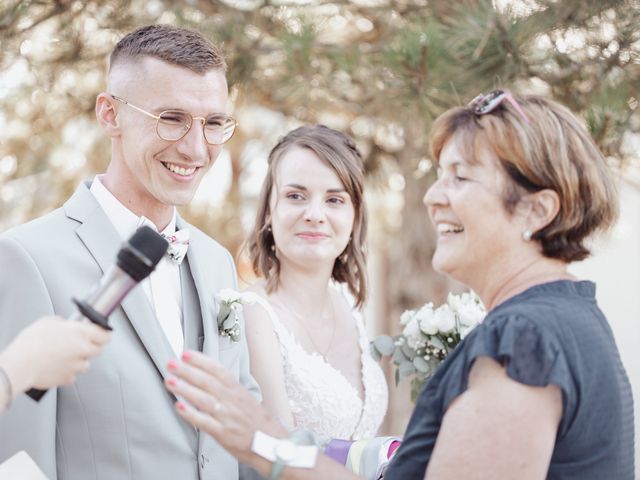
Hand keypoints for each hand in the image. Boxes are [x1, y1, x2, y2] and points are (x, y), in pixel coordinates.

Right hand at [0, 316, 111, 395]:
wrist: (21, 364)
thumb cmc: (32, 342)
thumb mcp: (49, 322)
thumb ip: (64, 323)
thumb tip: (66, 325)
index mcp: (81, 332)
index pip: (105, 335)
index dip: (104, 335)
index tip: (102, 335)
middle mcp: (83, 349)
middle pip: (97, 350)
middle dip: (89, 347)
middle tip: (77, 345)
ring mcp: (77, 365)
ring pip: (85, 364)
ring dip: (78, 360)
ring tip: (62, 357)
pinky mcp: (69, 378)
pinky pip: (72, 375)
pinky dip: (66, 372)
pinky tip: (55, 367)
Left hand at [165, 351, 286, 470]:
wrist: (272, 443)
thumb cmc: (257, 422)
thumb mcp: (246, 399)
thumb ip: (228, 389)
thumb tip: (209, 378)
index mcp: (237, 390)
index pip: (217, 370)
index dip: (201, 361)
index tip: (186, 354)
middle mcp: (231, 400)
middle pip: (207, 381)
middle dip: (188, 371)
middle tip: (171, 363)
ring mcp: (227, 416)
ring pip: (204, 399)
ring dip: (185, 388)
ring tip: (170, 381)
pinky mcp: (223, 433)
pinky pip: (204, 422)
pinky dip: (191, 414)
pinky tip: (179, 407)